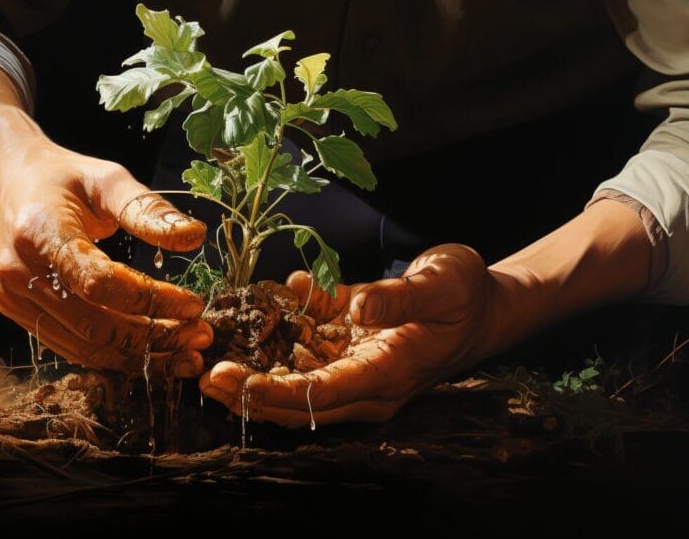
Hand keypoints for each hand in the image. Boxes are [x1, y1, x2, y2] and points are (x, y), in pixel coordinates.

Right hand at [0, 60, 212, 376]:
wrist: (1, 180)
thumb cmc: (60, 177)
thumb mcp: (106, 179)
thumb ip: (148, 210)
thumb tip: (195, 236)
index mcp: (41, 231)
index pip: (101, 283)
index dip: (151, 301)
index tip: (193, 305)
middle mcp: (19, 271)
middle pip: (94, 324)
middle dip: (153, 338)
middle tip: (199, 337)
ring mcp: (12, 296)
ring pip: (83, 346)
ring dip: (138, 357)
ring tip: (183, 352)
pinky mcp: (13, 311)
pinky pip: (69, 346)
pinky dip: (111, 354)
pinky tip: (147, 351)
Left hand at [199, 244, 495, 426]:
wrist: (485, 304)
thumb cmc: (466, 294)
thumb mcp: (441, 286)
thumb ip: (398, 297)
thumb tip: (358, 305)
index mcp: (388, 374)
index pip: (319, 395)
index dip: (272, 392)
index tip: (232, 382)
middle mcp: (368, 383)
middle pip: (298, 402)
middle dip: (249, 394)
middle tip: (203, 376)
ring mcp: (357, 371)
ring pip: (296, 383)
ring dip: (254, 372)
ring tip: (210, 355)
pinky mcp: (351, 352)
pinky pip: (307, 352)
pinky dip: (280, 335)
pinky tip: (262, 307)